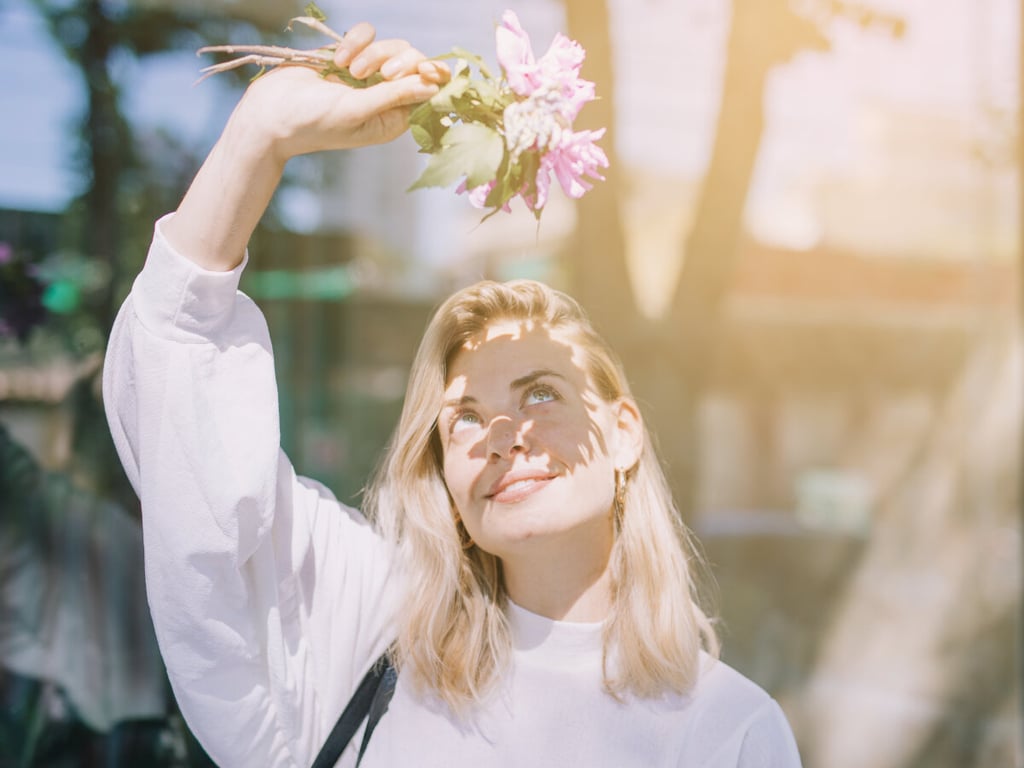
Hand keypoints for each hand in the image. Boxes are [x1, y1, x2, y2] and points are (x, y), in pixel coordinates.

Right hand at [232, 23, 449, 161]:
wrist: (270, 113)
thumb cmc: (313, 123)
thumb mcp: (357, 111)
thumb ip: (395, 96)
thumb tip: (433, 85)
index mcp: (394, 118)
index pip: (428, 92)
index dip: (433, 77)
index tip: (427, 68)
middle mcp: (385, 97)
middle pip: (414, 63)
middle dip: (398, 62)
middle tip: (380, 74)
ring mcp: (367, 75)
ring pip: (391, 46)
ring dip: (371, 52)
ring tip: (348, 70)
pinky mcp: (349, 55)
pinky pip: (366, 34)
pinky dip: (354, 41)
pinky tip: (337, 59)